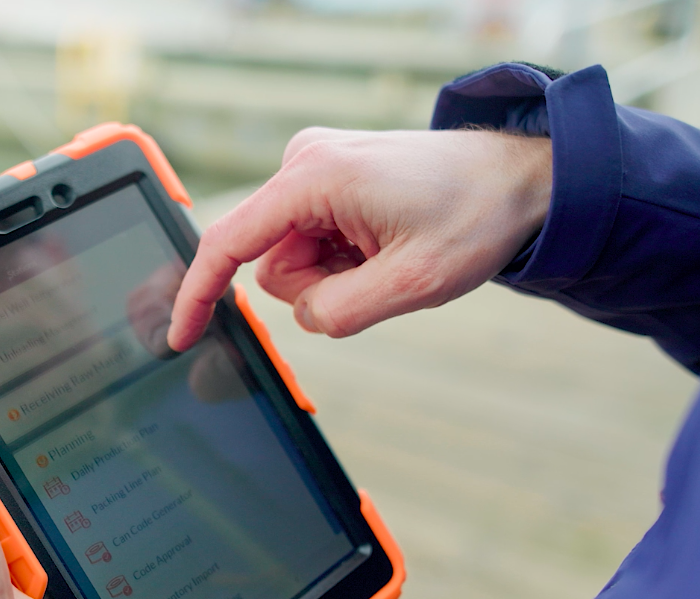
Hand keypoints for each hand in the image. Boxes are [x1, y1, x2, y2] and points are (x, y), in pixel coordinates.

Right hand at [167, 128, 551, 349]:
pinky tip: (382, 243)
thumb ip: (339, 312)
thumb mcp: (411, 284)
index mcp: (315, 178)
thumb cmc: (475, 217)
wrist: (519, 178)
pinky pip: (312, 240)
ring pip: (292, 258)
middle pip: (271, 263)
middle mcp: (305, 162)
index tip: (180, 335)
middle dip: (316, 286)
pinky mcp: (329, 177)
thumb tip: (304, 317)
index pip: (229, 243)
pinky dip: (343, 258)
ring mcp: (316, 166)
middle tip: (377, 276)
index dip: (198, 294)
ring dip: (334, 274)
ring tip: (385, 255)